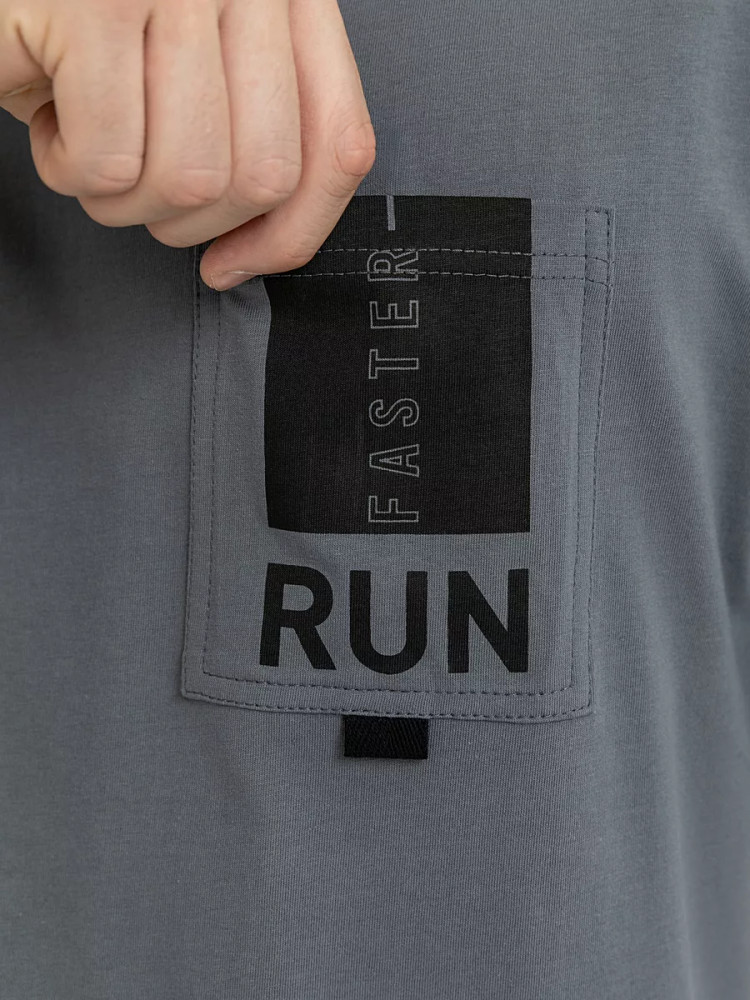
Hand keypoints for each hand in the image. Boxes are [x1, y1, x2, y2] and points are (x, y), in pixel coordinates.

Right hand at [0, 0, 376, 289]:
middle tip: (134, 183)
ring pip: (190, 180)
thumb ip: (255, 131)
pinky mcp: (93, 5)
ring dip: (121, 199)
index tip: (234, 261)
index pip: (340, 147)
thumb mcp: (197, 63)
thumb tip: (257, 249)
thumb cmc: (90, 16)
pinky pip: (109, 160)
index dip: (291, 234)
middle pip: (263, 180)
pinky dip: (69, 171)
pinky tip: (54, 127)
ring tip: (88, 145)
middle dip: (184, 221)